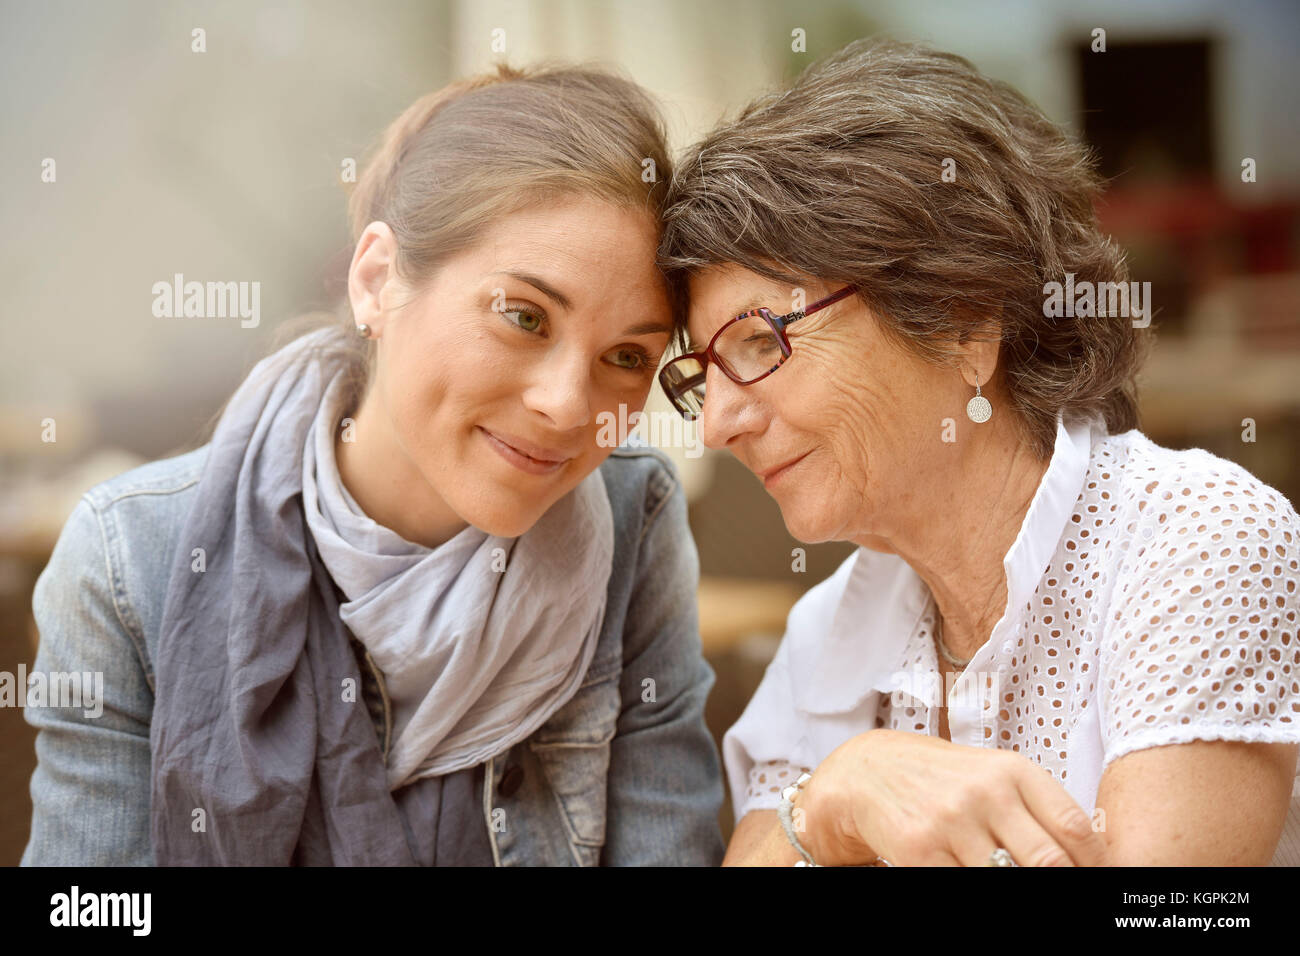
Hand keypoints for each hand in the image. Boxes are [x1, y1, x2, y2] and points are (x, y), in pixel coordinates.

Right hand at [797, 729, 1108, 866]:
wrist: (869, 771)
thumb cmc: (944, 778)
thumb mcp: (994, 776)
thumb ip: (1039, 809)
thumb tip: (1090, 857)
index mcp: (1014, 771)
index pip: (1076, 829)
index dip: (1094, 865)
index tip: (1094, 878)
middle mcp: (986, 792)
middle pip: (1049, 862)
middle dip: (1060, 883)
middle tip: (1060, 890)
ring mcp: (951, 821)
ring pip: (1007, 880)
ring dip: (1015, 886)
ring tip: (1010, 877)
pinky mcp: (920, 848)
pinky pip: (964, 887)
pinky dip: (974, 890)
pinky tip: (973, 876)